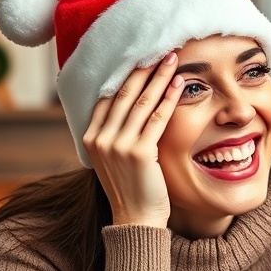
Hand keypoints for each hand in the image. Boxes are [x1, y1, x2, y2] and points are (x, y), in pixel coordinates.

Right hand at [82, 52, 183, 227]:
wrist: (136, 220)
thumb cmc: (131, 188)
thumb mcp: (114, 158)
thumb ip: (116, 134)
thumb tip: (128, 108)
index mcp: (91, 137)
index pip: (109, 97)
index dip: (126, 76)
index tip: (142, 58)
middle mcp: (100, 138)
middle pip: (125, 94)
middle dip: (144, 69)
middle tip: (161, 50)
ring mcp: (118, 145)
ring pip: (142, 102)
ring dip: (160, 77)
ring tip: (174, 59)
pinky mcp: (139, 152)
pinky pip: (158, 118)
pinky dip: (169, 98)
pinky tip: (179, 84)